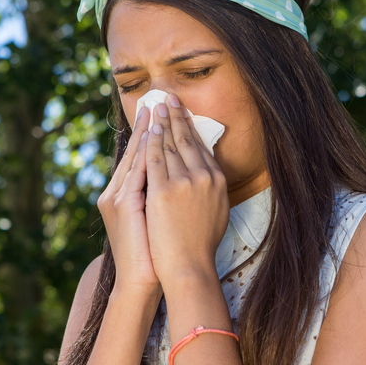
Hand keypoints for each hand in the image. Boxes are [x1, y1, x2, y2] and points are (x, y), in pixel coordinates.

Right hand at [96, 106, 159, 297]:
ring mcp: (117, 198)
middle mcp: (115, 193)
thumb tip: (177, 178)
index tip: (159, 113)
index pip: (138, 158)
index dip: (149, 134)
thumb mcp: (154, 220)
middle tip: (157, 100)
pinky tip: (156, 138)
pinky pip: (137, 172)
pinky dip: (146, 154)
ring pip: (134, 158)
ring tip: (157, 110)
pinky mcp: (124, 206)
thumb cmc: (152, 255)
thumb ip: (159, 198)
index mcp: (121, 196)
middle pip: (134, 152)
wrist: (141, 281)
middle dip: (147, 126)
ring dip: (146, 133)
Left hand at [144, 94, 229, 290]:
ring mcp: (184, 182)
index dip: (191, 128)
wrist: (188, 266)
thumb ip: (210, 192)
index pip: (201, 147)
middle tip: (169, 97)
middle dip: (177, 116)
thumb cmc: (200, 246)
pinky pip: (154, 159)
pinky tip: (148, 128)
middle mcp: (204, 177)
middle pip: (187, 140)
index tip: (184, 114)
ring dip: (162, 122)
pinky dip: (151, 141)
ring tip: (157, 105)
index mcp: (218, 181)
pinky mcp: (163, 190)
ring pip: (170, 145)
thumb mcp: (215, 213)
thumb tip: (208, 179)